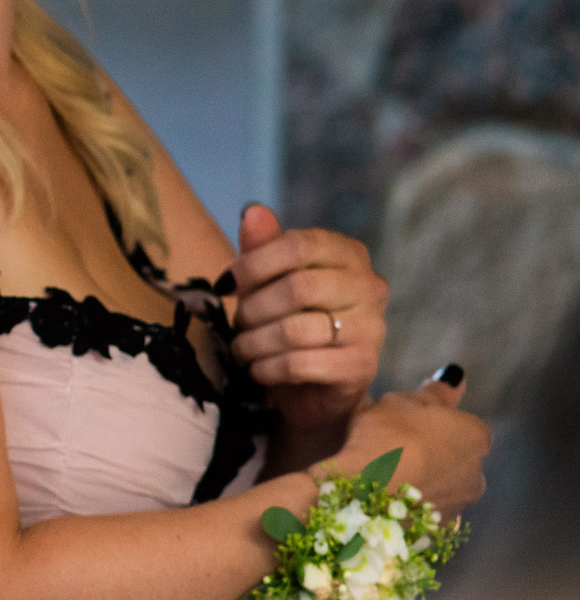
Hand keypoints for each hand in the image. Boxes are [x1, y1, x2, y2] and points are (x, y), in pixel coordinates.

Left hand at [227, 203, 386, 434]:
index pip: (299, 245)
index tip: (227, 282)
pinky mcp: (361, 367)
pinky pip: (300, 364)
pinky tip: (257, 370)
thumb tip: (252, 211)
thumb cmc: (288, 322)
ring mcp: (371, 328)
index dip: (254, 263)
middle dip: (253, 309)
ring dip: (254, 343)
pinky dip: (267, 368)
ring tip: (241, 349)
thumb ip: (262, 248)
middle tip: (238, 323)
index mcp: (349, 254)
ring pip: (296, 329)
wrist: (314, 388)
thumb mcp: (268, 282)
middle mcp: (369, 286)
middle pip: (298, 288)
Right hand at [333, 373, 489, 516]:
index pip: (464, 427)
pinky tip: (386, 506)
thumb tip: (458, 377)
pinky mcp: (438, 535)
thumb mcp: (401, 402)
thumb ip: (434, 393)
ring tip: (386, 483)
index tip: (407, 425)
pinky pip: (426, 517)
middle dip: (436, 458)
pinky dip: (413, 512)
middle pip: (458, 461)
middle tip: (396, 452)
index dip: (435, 425)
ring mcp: (459, 507)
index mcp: (476, 436)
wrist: (366, 495)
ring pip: (443, 491)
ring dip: (424, 486)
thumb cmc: (386, 438)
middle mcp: (478, 474)